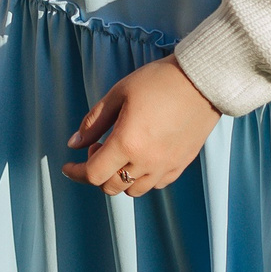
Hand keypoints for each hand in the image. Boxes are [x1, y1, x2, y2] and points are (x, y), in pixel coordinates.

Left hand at [61, 56, 220, 196]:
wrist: (202, 81)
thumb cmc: (159, 81)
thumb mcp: (119, 93)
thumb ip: (94, 122)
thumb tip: (74, 143)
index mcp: (128, 143)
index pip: (94, 174)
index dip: (76, 172)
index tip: (68, 166)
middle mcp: (147, 162)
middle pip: (111, 186)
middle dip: (97, 173)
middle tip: (100, 147)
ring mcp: (166, 166)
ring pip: (134, 190)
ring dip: (120, 178)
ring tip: (122, 153)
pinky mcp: (181, 165)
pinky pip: (155, 184)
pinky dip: (142, 178)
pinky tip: (141, 157)